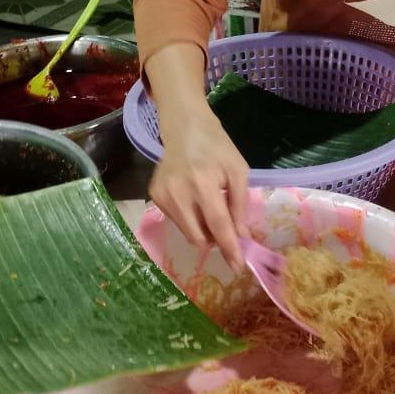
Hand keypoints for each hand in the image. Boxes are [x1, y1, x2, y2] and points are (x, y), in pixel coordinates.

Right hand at [148, 112, 250, 271]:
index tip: (237, 266)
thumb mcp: (238, 170)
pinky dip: (189, 219)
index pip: (218, 225)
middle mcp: (179, 192)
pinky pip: (176, 221)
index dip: (228, 247)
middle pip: (198, 237)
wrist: (184, 127)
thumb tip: (240, 235)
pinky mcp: (154, 195)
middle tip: (226, 232)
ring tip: (209, 210)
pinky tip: (193, 200)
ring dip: (202, 231)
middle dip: (215, 241)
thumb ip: (239, 204)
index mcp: (204, 183)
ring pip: (187, 232)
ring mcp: (163, 195)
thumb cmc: (217, 147)